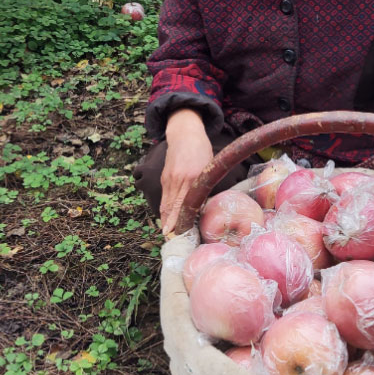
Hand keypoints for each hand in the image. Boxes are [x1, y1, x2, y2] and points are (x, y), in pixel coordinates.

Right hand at [160, 109, 212, 235]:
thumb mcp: (209, 166)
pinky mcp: (164, 178)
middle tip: (172, 241)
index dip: (179, 219)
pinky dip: (164, 211)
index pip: (184, 203)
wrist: (184, 133)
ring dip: (166, 220)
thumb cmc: (202, 150)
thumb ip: (206, 185)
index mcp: (192, 176)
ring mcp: (169, 179)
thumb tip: (204, 206)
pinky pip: (164, 198)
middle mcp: (178, 179)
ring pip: (165, 204)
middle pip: (171, 207)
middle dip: (170, 225)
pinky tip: (166, 221)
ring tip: (168, 236)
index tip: (177, 233)